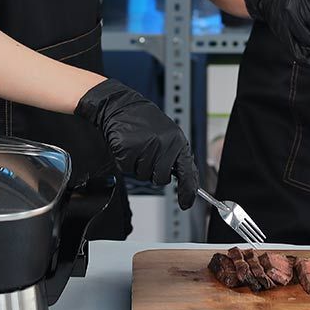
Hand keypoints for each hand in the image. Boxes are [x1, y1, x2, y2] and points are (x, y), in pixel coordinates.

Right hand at [75, 79, 198, 208]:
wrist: (121, 107)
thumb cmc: (144, 121)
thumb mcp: (168, 134)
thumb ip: (176, 155)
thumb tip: (187, 179)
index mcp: (177, 141)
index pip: (187, 172)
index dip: (187, 191)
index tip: (186, 203)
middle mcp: (164, 145)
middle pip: (161, 178)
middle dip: (153, 172)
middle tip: (148, 155)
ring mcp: (146, 148)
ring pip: (144, 175)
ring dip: (139, 165)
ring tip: (138, 146)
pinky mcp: (128, 150)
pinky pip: (128, 169)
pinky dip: (126, 161)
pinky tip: (128, 146)